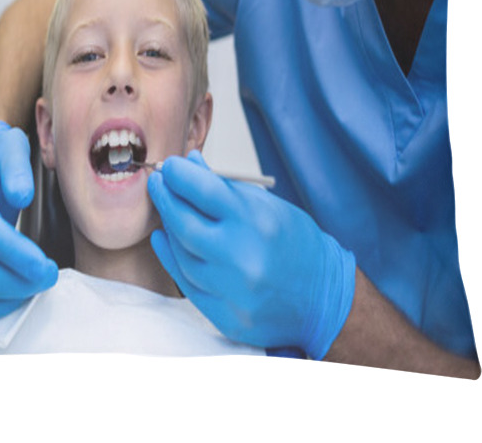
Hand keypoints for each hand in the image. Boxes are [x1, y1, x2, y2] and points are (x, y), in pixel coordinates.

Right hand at [0, 121, 57, 334]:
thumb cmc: (2, 166)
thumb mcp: (12, 150)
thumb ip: (17, 167)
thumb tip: (20, 194)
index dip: (21, 258)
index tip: (49, 267)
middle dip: (23, 284)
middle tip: (52, 277)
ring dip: (14, 301)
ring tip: (37, 286)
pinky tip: (20, 300)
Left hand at [147, 151, 355, 358]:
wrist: (324, 297)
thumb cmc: (295, 244)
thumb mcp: (266, 205)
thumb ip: (224, 187)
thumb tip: (190, 164)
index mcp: (256, 223)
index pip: (204, 191)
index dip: (179, 175)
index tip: (169, 166)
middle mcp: (243, 258)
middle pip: (184, 224)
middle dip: (165, 199)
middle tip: (157, 184)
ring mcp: (234, 292)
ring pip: (182, 255)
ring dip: (168, 228)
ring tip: (166, 209)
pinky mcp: (228, 318)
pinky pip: (187, 284)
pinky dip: (171, 259)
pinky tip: (164, 239)